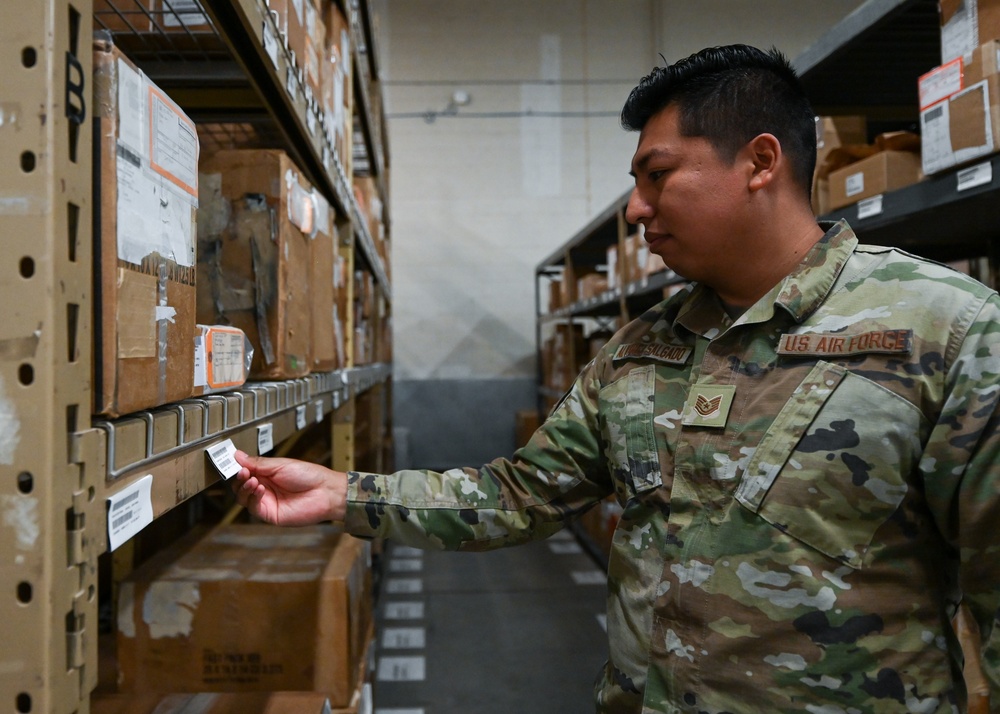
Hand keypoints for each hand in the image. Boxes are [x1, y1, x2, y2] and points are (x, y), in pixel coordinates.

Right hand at [231, 450, 347, 525]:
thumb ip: (257, 463)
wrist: (325, 492)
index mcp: (266, 474)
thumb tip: (237, 455)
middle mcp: (264, 488)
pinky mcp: (269, 514)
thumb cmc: (308, 475)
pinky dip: (252, 497)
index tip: (230, 462)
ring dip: (244, 487)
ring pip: (243, 497)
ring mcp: (266, 501)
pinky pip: (253, 507)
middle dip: (238, 478)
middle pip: (240, 485)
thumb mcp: (280, 465)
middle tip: (242, 471)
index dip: (236, 467)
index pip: (244, 471)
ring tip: (252, 480)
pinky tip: (259, 489)